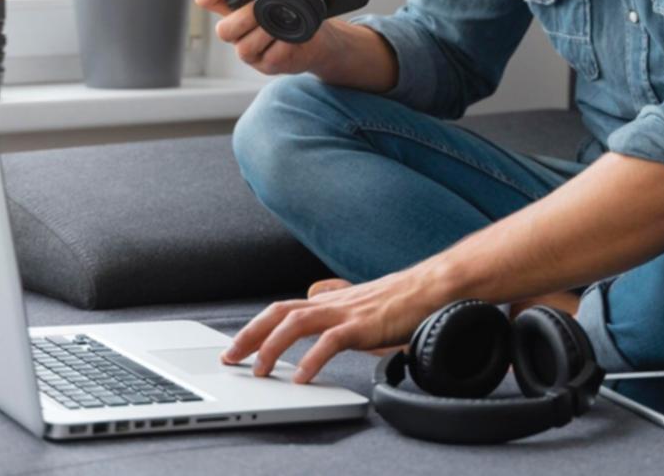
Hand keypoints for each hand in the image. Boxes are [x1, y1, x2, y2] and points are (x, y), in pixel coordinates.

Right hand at [194, 0, 336, 75]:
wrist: (318, 36)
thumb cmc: (290, 6)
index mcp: (232, 6)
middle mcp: (236, 29)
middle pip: (223, 29)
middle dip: (244, 15)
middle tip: (262, 4)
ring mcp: (250, 50)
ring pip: (243, 47)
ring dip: (263, 31)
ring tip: (280, 20)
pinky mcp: (267, 65)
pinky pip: (269, 58)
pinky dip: (282, 45)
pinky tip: (293, 37)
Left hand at [218, 265, 452, 383]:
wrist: (434, 287)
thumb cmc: (402, 298)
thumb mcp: (360, 298)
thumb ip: (336, 298)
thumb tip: (314, 291)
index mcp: (330, 300)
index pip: (282, 309)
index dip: (255, 326)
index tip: (236, 346)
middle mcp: (332, 303)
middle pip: (278, 312)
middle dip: (249, 334)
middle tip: (229, 358)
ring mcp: (346, 311)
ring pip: (296, 322)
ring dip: (271, 346)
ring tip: (259, 371)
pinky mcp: (364, 324)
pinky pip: (330, 341)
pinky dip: (312, 359)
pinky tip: (302, 377)